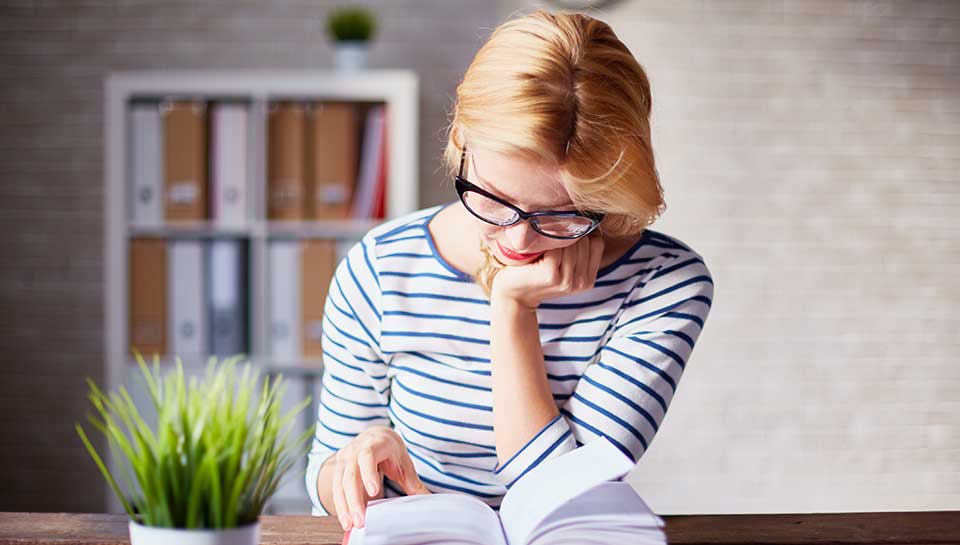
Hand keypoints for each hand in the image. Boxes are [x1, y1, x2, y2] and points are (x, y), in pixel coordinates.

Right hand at [329, 425, 429, 530]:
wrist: (375, 437)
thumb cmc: (390, 451)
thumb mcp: (404, 463)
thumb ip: (414, 483)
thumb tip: (430, 501)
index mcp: (375, 444)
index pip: (368, 456)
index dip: (369, 473)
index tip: (373, 491)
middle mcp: (355, 449)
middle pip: (351, 474)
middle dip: (354, 499)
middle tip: (360, 520)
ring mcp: (344, 459)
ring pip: (340, 483)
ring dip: (344, 506)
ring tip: (350, 525)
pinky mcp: (338, 469)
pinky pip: (336, 488)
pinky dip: (340, 505)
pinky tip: (346, 520)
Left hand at [490, 234, 604, 308]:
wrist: (514, 293)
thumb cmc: (538, 271)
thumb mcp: (565, 265)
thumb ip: (579, 250)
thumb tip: (588, 219)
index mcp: (588, 280)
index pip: (597, 243)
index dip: (581, 236)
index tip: (564, 240)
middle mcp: (581, 282)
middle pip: (584, 242)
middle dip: (567, 237)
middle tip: (550, 246)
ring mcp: (567, 281)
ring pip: (570, 244)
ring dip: (555, 240)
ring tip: (544, 250)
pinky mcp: (551, 275)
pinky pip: (555, 248)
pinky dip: (545, 246)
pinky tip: (536, 253)